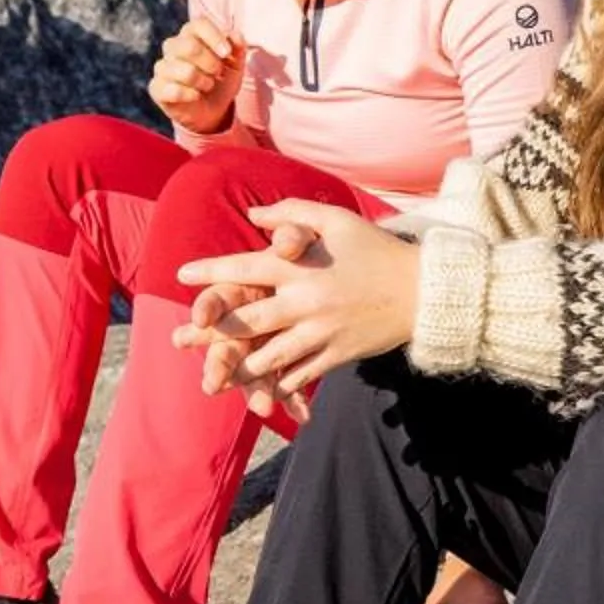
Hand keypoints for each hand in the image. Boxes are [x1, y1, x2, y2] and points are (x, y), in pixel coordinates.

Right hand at [149, 20, 243, 136]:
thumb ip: (238, 47)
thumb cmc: (221, 79)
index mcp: (191, 33)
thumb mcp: (235, 63)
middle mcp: (172, 46)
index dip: (215, 37)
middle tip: (218, 73)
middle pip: (189, 47)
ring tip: (208, 85)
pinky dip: (191, 95)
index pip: (199, 24)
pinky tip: (195, 96)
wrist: (211, 109)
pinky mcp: (156, 88)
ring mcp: (162, 67)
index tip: (227, 53)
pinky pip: (174, 90)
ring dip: (204, 82)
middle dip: (211, 63)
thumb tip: (235, 36)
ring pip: (185, 71)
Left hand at [173, 200, 420, 395]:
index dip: (210, 272)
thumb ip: (293, 212)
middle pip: (247, 321)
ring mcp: (320, 332)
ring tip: (212, 377)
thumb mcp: (337, 219)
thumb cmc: (376, 250)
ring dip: (238, 368)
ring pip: (268, 357)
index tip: (181, 276)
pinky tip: (261, 390)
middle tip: (180, 338)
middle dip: (209, 333)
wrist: (423, 290)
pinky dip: (278, 384)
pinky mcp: (336, 355)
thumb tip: (253, 215)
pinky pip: (299, 375)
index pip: (244, 268)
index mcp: (301, 267)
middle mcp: (305, 302)